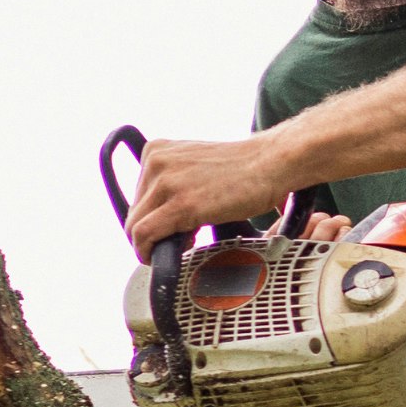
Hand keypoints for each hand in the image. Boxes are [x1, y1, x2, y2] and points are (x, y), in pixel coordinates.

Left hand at [123, 133, 299, 248]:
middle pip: (135, 213)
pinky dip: (149, 251)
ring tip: (183, 243)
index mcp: (156, 151)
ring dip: (155, 244)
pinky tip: (168, 255)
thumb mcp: (195, 166)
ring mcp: (166, 182)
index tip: (168, 229)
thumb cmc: (243, 169)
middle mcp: (156, 162)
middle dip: (153, 234)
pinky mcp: (180, 204)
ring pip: (135, 227)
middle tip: (179, 240)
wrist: (270, 163)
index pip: (137, 196)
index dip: (152, 218)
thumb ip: (173, 182)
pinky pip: (145, 235)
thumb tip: (160, 215)